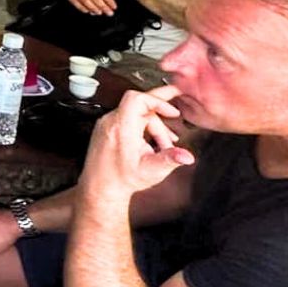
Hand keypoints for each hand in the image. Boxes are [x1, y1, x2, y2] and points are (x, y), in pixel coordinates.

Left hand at [83, 86, 193, 200]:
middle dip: (161, 124)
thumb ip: (170, 159)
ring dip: (154, 128)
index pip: (138, 99)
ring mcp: (107, 124)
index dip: (158, 100)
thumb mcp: (151, 170)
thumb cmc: (122, 179)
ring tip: (163, 145)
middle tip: (173, 137)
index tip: (173, 112)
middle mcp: (111, 122)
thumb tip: (187, 156)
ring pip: (137, 115)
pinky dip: (143, 128)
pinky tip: (152, 142)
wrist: (100, 187)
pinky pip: (128, 120)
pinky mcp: (107, 128)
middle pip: (142, 110)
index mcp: (121, 127)